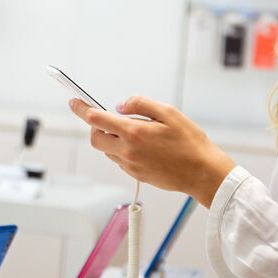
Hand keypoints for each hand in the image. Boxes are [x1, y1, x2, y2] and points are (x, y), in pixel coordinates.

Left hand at [69, 95, 235, 207]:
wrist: (203, 173)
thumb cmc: (190, 143)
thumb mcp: (168, 113)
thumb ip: (140, 104)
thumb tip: (120, 106)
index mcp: (134, 133)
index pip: (96, 119)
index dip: (81, 108)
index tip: (74, 102)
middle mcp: (128, 151)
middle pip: (95, 138)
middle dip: (97, 127)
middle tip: (112, 120)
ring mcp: (131, 166)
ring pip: (107, 150)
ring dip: (113, 139)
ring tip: (138, 134)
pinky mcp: (136, 175)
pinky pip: (120, 160)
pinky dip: (123, 150)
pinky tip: (145, 147)